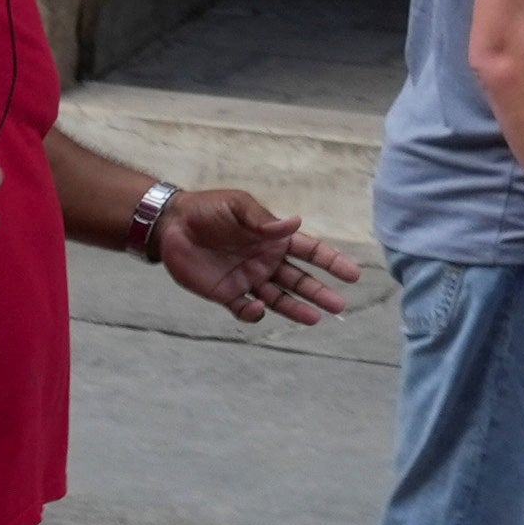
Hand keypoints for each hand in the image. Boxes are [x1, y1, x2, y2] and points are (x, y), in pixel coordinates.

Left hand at [150, 185, 358, 324]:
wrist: (171, 225)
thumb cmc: (207, 209)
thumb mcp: (238, 206)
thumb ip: (263, 220)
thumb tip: (295, 223)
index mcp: (274, 239)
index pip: (311, 252)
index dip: (332, 262)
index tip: (352, 274)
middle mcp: (266, 261)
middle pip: (300, 280)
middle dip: (319, 292)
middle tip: (339, 305)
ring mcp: (248, 279)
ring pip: (278, 298)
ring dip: (296, 308)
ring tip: (315, 318)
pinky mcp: (226, 294)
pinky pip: (245, 309)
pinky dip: (254, 313)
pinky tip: (259, 309)